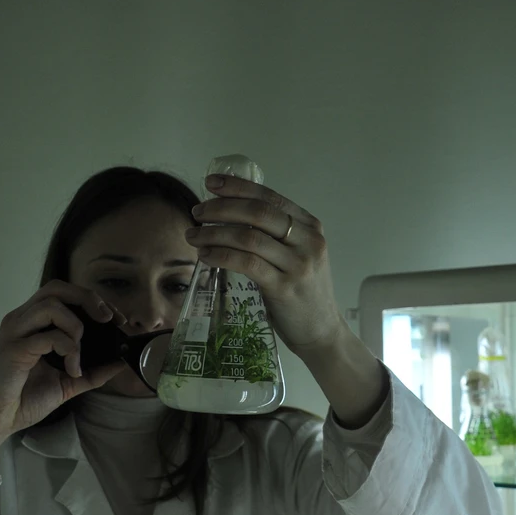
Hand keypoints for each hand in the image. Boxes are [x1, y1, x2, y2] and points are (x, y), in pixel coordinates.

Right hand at [0, 280, 126, 451]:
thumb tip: (121, 361)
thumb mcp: (69, 382)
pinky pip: (49, 336)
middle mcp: (22, 320)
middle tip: (108, 320)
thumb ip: (94, 371)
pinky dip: (69, 350)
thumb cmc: (25, 398)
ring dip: (75, 327)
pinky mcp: (13, 349)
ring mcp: (15, 332)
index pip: (64, 294)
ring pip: (51, 304)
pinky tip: (71, 369)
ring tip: (78, 355)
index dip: (94, 300)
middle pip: (57, 288)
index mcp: (33, 322)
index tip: (117, 319)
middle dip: (89, 299)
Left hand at [184, 174, 347, 359]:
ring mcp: (298, 264)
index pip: (270, 197)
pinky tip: (205, 255)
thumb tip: (230, 214)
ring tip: (193, 236)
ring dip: (214, 233)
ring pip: (248, 236)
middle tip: (197, 212)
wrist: (321, 332)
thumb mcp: (298, 255)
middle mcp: (308, 241)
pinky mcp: (284, 287)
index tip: (211, 183)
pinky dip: (221, 255)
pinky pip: (246, 263)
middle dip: (221, 208)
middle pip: (258, 212)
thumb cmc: (303, 293)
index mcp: (311, 226)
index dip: (238, 187)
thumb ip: (275, 235)